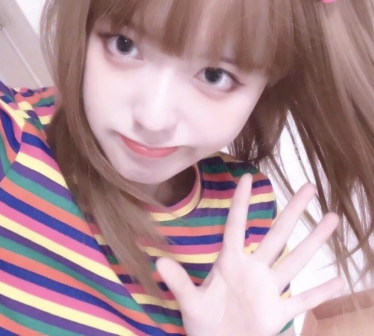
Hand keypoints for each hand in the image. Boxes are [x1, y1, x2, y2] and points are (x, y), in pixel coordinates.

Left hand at [156, 174, 343, 335]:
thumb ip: (178, 283)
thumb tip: (158, 262)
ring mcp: (268, 290)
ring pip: (295, 261)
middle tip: (309, 188)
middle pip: (277, 235)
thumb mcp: (190, 302)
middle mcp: (253, 270)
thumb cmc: (202, 324)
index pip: (236, 226)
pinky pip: (303, 301)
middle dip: (293, 212)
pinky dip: (321, 293)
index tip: (248, 177)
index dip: (241, 202)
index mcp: (229, 263)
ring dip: (314, 242)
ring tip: (332, 218)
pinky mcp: (278, 313)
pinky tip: (340, 280)